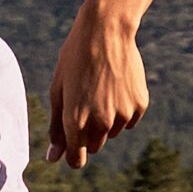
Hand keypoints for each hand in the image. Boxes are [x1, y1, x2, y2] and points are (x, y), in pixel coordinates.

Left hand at [46, 0, 149, 163]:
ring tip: (100, 89)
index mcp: (76, 121)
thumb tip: (53, 158)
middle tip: (85, 102)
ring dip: (106, 120)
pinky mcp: (139, 105)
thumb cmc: (75, 60)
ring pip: (112, 132)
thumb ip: (56, 128)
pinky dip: (122, 110)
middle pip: (95, 146)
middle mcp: (101, 123)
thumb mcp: (58, 92)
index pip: (77, 159)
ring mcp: (123, 115)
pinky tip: (116, 86)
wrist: (106, 31)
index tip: (73, 147)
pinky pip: (129, 120)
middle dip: (88, 132)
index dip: (74, 155)